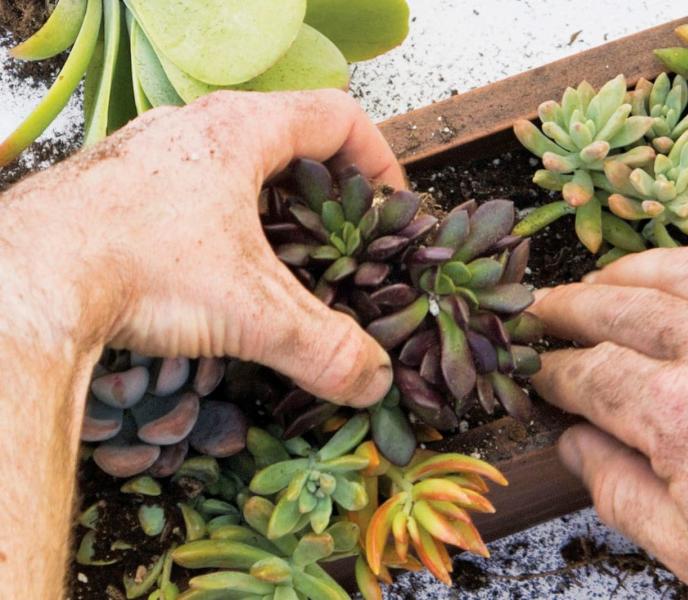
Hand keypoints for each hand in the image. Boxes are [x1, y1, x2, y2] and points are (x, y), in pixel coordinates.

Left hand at [2, 90, 400, 405]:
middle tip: (340, 237)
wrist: (26, 281)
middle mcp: (193, 129)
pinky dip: (219, 221)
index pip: (337, 116)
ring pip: (234, 162)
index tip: (386, 204)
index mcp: (239, 132)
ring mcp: (150, 154)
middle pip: (287, 137)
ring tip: (282, 257)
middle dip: (324, 188)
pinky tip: (214, 269)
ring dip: (269, 204)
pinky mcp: (118, 188)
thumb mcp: (252, 313)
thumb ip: (325, 347)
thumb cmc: (131, 265)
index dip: (377, 159)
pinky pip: (190, 188)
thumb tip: (372, 379)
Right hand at [531, 246, 687, 598]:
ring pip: (673, 271)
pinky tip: (673, 283)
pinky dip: (685, 269)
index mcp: (682, 416)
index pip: (588, 373)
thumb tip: (573, 442)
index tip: (536, 374)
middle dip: (566, 307)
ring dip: (620, 273)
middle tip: (539, 310)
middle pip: (616, 306)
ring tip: (595, 283)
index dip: (551, 371)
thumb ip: (617, 489)